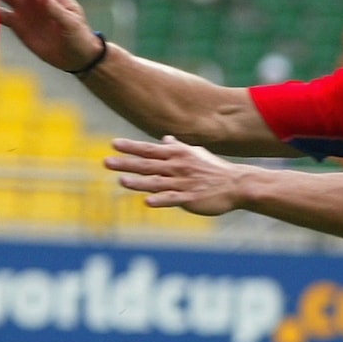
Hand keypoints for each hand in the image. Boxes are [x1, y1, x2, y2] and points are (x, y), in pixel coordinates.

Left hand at [106, 135, 248, 215]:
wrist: (236, 184)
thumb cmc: (214, 169)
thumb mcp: (195, 153)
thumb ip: (178, 147)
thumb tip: (165, 139)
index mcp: (177, 155)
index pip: (149, 150)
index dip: (131, 147)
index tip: (113, 144)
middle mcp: (177, 167)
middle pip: (147, 165)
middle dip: (126, 163)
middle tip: (106, 162)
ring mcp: (183, 183)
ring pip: (157, 182)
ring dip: (138, 182)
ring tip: (121, 181)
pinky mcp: (190, 198)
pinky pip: (172, 199)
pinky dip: (160, 200)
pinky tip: (147, 201)